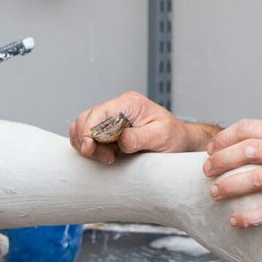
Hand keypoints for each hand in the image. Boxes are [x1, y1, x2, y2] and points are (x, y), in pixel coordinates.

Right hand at [68, 91, 194, 163]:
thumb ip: (140, 138)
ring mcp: (112, 118)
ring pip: (82, 128)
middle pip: (86, 119)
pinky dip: (89, 148)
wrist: (179, 141)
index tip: (88, 149)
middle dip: (87, 141)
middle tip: (106, 158)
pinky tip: (104, 156)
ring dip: (87, 145)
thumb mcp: (161, 137)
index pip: (98, 112)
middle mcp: (118, 107)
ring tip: (108, 158)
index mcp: (129, 103)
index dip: (88, 131)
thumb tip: (121, 140)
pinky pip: (88, 136)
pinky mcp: (108, 130)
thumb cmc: (173, 136)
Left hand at [203, 119, 261, 227]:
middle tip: (207, 171)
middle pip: (247, 150)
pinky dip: (249, 216)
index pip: (249, 127)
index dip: (225, 138)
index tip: (212, 150)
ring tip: (215, 193)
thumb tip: (241, 142)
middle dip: (220, 161)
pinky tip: (236, 220)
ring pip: (255, 179)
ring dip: (228, 186)